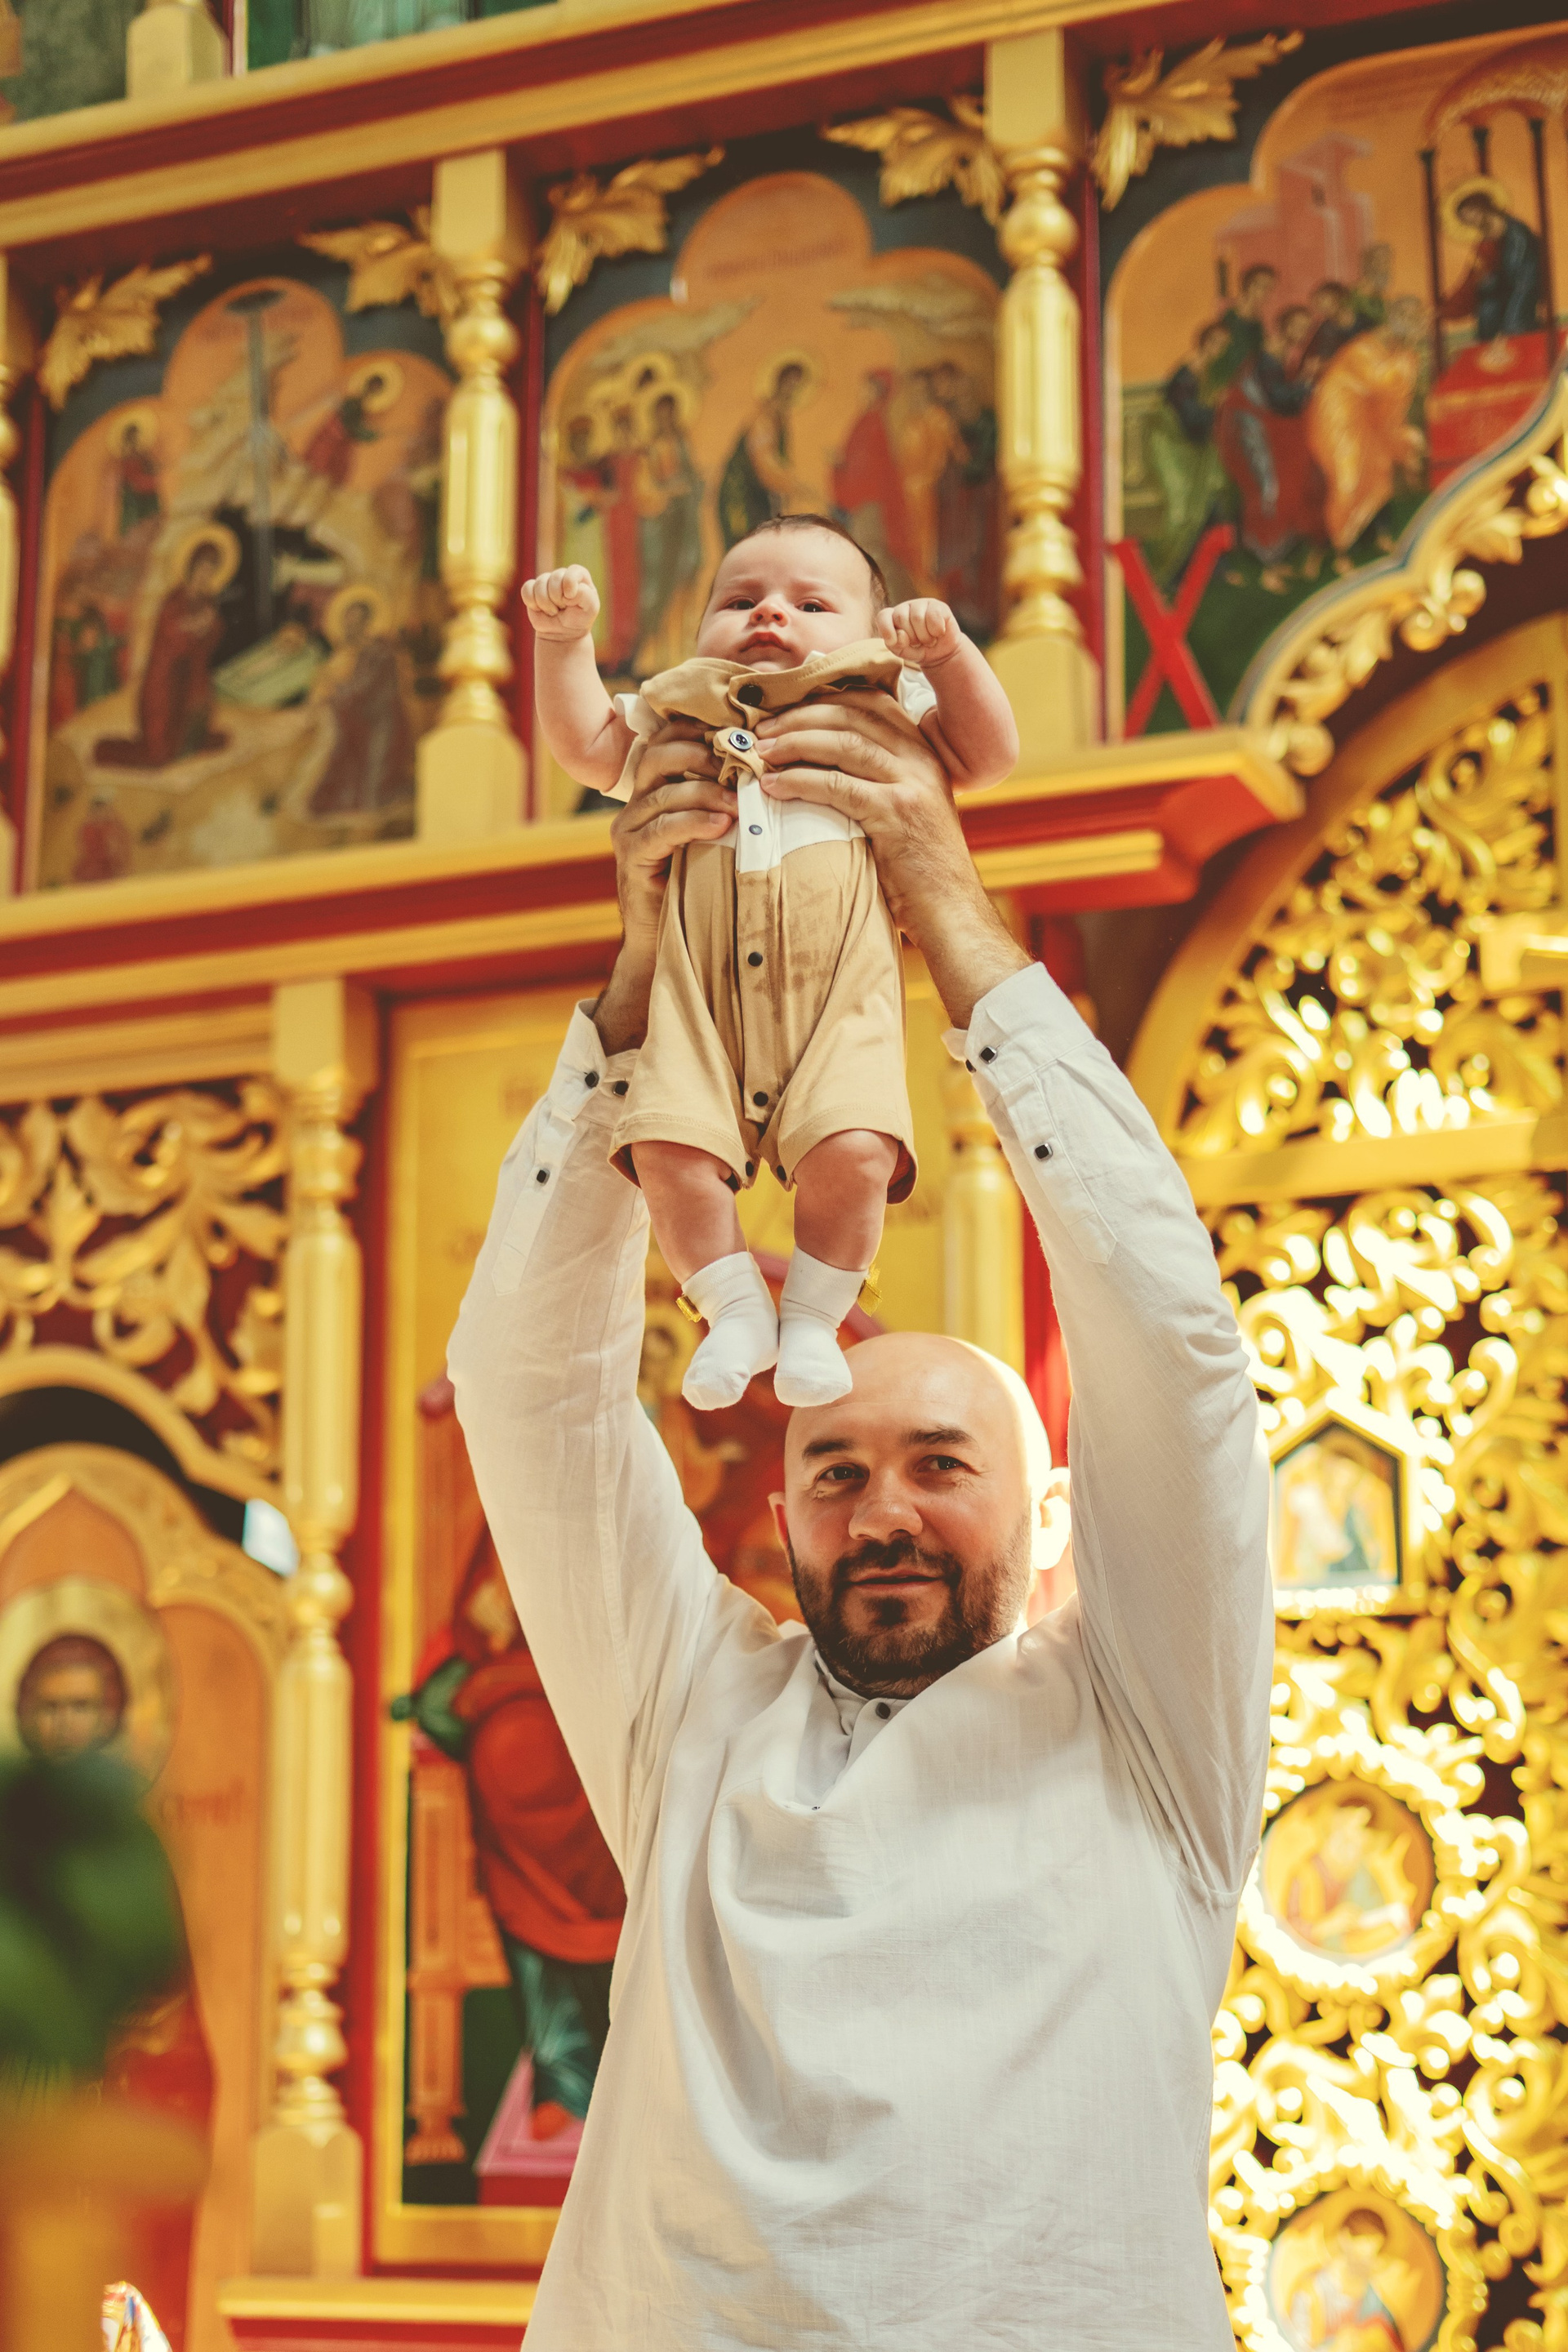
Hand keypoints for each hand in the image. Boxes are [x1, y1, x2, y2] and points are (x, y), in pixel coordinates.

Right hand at [521, 565, 599, 641]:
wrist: (563, 634)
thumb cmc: (579, 619)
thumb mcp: (590, 609)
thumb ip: (585, 595)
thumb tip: (568, 590)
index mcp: (579, 576)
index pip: (574, 570)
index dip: (570, 583)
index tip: (570, 598)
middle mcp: (562, 575)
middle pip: (555, 578)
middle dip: (558, 598)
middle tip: (563, 608)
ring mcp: (546, 581)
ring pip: (540, 585)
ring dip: (546, 604)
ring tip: (554, 611)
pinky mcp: (532, 589)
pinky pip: (526, 590)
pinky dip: (533, 604)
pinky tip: (540, 610)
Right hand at [594, 726, 733, 1053]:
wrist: (668, 944)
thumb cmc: (704, 886)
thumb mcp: (721, 837)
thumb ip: (734, 803)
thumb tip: (782, 772)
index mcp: (657, 788)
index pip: (670, 738)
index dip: (704, 729)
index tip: (747, 733)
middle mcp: (636, 802)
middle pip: (660, 753)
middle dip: (705, 752)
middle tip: (746, 762)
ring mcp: (629, 828)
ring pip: (663, 790)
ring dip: (707, 789)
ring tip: (742, 799)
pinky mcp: (631, 857)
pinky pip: (661, 829)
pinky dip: (694, 822)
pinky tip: (723, 825)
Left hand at [754, 695, 1027, 1026]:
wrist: (950, 909)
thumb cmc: (918, 868)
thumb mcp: (903, 810)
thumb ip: (875, 780)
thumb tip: (816, 762)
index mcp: (922, 750)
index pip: (869, 700)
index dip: (822, 698)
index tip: (783, 709)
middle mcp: (920, 758)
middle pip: (851, 713)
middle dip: (798, 716)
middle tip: (760, 730)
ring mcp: (911, 783)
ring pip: (843, 741)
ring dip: (793, 743)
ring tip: (760, 753)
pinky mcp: (897, 813)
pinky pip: (838, 785)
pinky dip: (799, 781)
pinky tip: (774, 787)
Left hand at [877, 598, 962, 670]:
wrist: (940, 654)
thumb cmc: (918, 651)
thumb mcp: (903, 652)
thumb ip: (896, 644)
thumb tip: (901, 634)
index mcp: (892, 618)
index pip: (883, 616)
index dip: (886, 629)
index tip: (892, 642)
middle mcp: (905, 608)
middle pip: (900, 617)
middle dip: (910, 637)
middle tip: (918, 643)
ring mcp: (922, 604)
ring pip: (917, 617)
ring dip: (924, 637)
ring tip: (929, 641)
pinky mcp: (938, 606)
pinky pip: (933, 616)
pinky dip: (936, 631)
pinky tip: (938, 633)